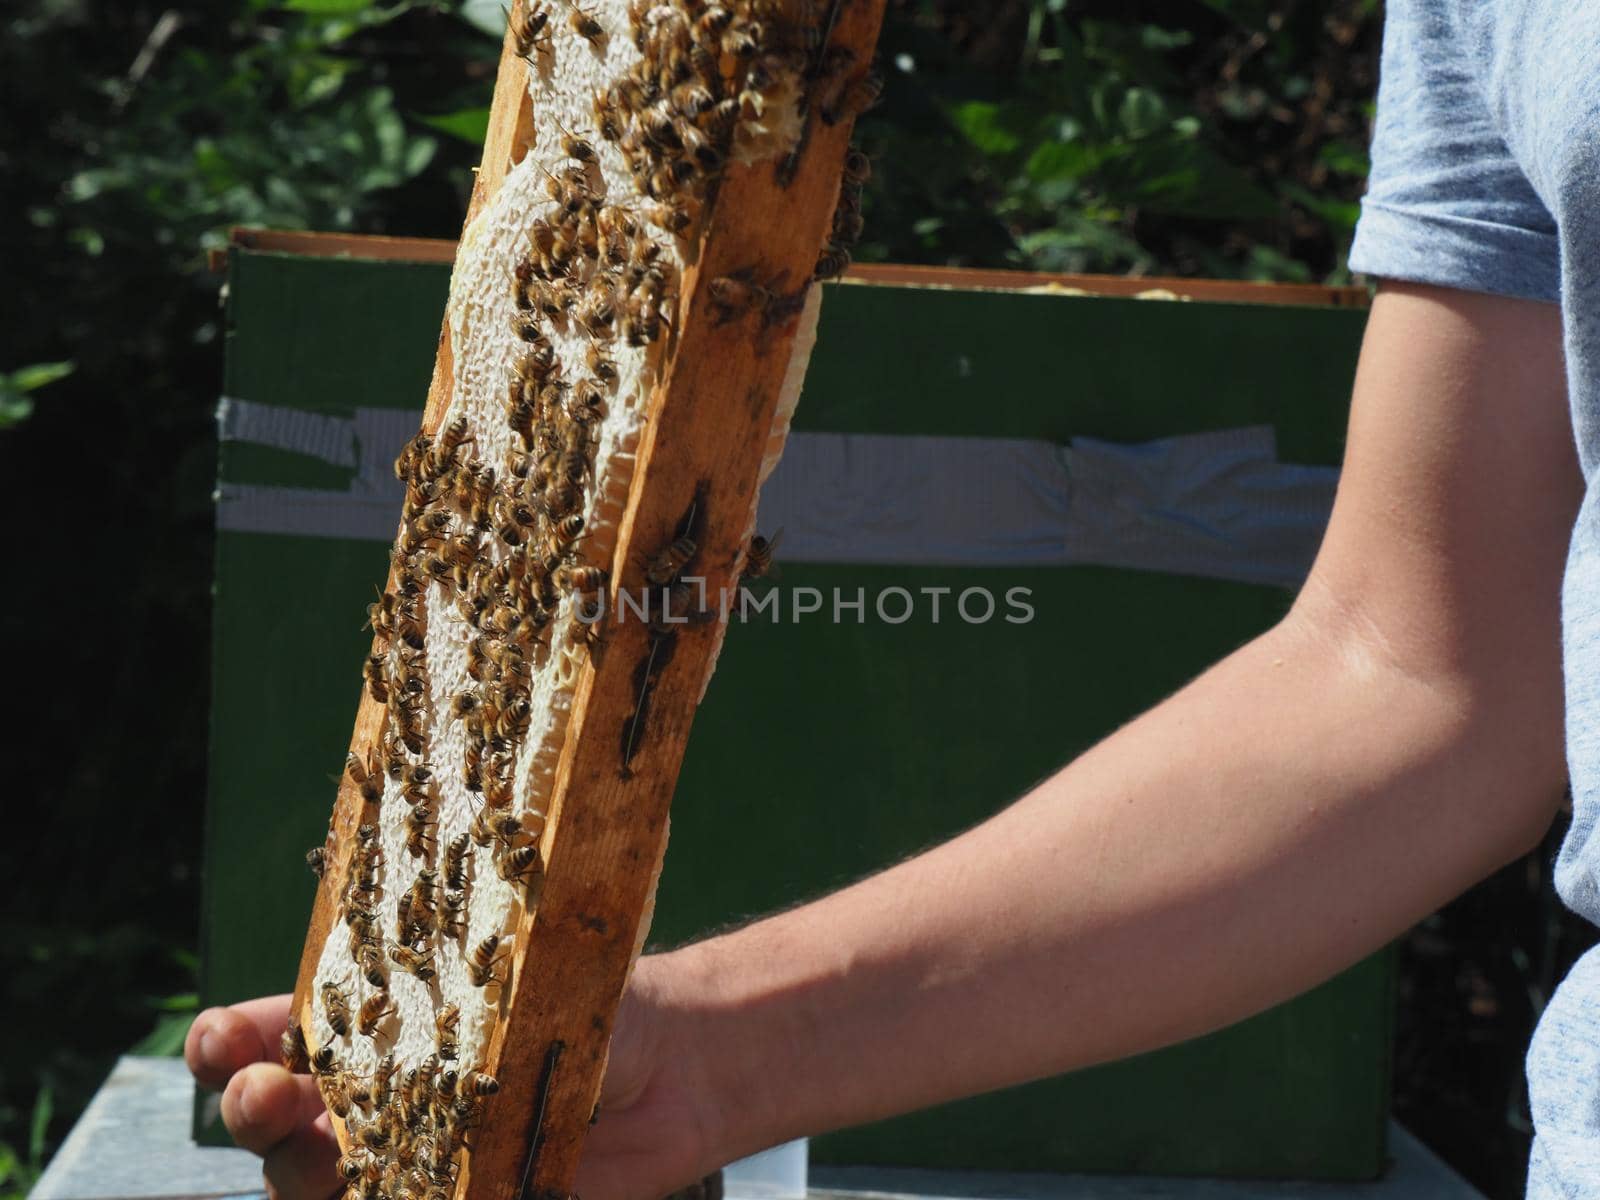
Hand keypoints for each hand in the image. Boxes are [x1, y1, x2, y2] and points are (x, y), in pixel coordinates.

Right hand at [183, 955, 728, 1199]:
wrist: (672, 1070)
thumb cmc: (591, 1001)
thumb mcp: (520, 985)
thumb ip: (456, 1013)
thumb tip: (403, 1044)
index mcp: (374, 1024)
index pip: (277, 1032)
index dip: (234, 1040)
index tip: (221, 1040)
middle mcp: (373, 1096)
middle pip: (274, 1117)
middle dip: (252, 1106)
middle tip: (268, 1096)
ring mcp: (405, 1161)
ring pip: (312, 1183)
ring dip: (299, 1172)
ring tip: (331, 1152)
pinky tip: (370, 1194)